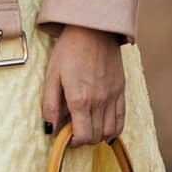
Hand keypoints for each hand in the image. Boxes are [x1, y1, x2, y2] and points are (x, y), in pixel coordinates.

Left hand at [42, 25, 125, 146]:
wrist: (93, 29)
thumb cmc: (69, 50)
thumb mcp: (52, 76)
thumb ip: (50, 105)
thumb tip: (49, 129)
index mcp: (79, 99)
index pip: (83, 136)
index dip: (74, 142)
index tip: (66, 136)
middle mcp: (99, 101)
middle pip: (96, 136)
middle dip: (84, 139)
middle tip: (74, 130)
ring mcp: (112, 96)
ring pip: (110, 131)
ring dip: (98, 135)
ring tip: (87, 126)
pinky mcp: (121, 90)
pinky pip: (122, 119)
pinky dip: (114, 129)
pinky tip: (104, 126)